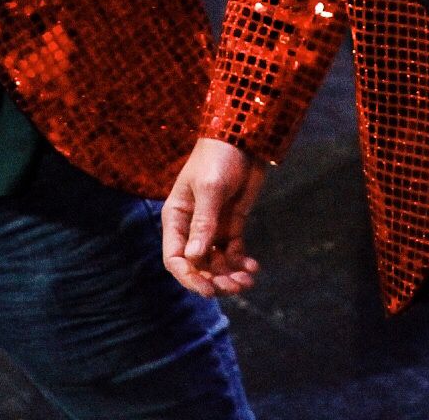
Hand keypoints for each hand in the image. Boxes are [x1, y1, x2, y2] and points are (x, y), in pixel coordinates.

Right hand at [162, 138, 266, 296]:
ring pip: (217, 264)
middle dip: (214, 280)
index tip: (209, 290)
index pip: (175, 258)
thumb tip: (193, 258)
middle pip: (197, 266)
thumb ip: (203, 223)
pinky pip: (234, 253)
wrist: (243, 139)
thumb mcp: (210, 189)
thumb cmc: (218, 158)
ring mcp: (212, 227)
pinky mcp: (232, 225)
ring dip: (230, 276)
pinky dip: (242, 263)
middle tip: (235, 287)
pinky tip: (254, 267)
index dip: (189, 278)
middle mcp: (191, 227)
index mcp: (176, 218)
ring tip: (247, 280)